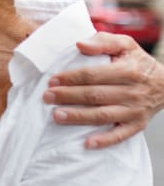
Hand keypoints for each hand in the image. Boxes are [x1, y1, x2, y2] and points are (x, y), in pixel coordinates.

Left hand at [44, 33, 162, 147]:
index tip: (52, 80)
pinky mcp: (137, 125)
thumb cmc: (138, 63)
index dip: (71, 78)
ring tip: (56, 116)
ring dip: (79, 117)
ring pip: (103, 115)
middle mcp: (132, 92)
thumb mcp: (126, 45)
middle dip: (69, 96)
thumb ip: (103, 41)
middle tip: (47, 97)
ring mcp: (135, 111)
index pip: (94, 75)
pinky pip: (120, 135)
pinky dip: (104, 140)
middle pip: (95, 95)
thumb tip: (80, 44)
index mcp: (128, 71)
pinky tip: (87, 143)